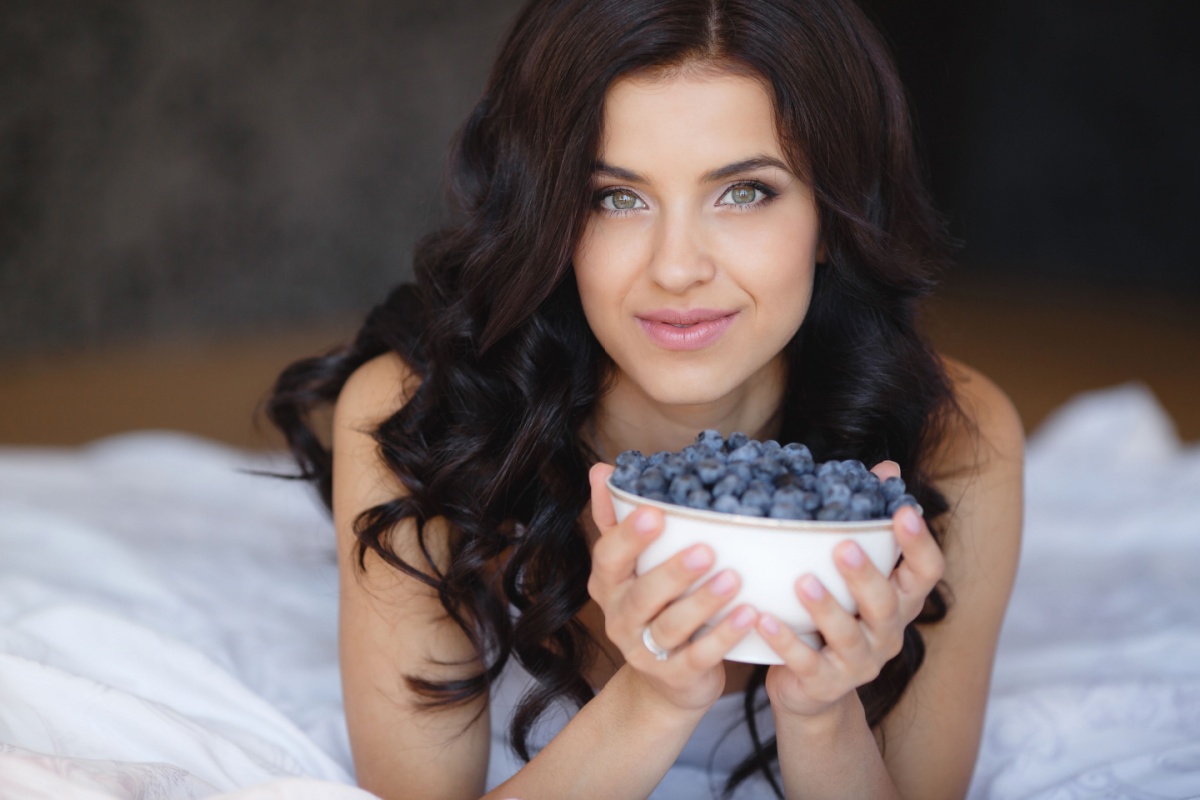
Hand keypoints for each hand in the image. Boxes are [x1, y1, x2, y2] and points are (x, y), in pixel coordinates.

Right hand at [587, 463, 758, 711]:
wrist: (666, 680)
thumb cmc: (654, 606)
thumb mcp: (631, 565)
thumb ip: (616, 519)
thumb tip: (600, 468)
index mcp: (608, 585)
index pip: (609, 557)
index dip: (630, 537)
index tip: (656, 512)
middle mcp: (620, 618)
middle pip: (642, 595)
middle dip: (673, 572)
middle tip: (706, 549)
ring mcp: (645, 651)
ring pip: (671, 627)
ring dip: (703, 603)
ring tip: (733, 579)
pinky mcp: (674, 676)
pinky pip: (699, 657)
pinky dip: (724, 637)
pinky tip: (750, 616)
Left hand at [757, 461, 944, 718]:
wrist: (811, 688)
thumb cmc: (832, 615)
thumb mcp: (851, 574)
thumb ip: (867, 523)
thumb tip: (888, 466)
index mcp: (899, 601)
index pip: (927, 572)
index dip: (919, 543)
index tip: (903, 510)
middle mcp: (888, 633)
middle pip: (887, 605)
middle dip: (866, 575)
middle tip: (843, 546)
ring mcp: (859, 663)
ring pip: (848, 636)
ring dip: (826, 608)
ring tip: (803, 582)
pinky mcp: (825, 684)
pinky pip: (806, 663)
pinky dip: (785, 641)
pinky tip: (762, 619)